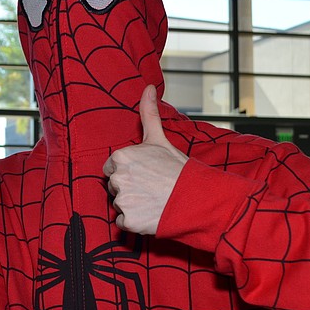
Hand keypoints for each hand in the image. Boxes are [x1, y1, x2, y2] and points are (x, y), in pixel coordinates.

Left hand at [103, 85, 187, 234]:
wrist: (196, 197)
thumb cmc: (176, 168)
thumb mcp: (159, 139)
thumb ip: (148, 114)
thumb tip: (148, 87)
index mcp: (121, 157)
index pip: (112, 168)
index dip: (129, 172)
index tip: (145, 174)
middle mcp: (117, 178)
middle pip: (114, 186)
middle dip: (129, 188)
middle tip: (151, 187)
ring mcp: (122, 200)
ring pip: (119, 204)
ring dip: (133, 205)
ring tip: (153, 200)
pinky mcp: (128, 221)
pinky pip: (123, 222)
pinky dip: (135, 222)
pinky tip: (151, 213)